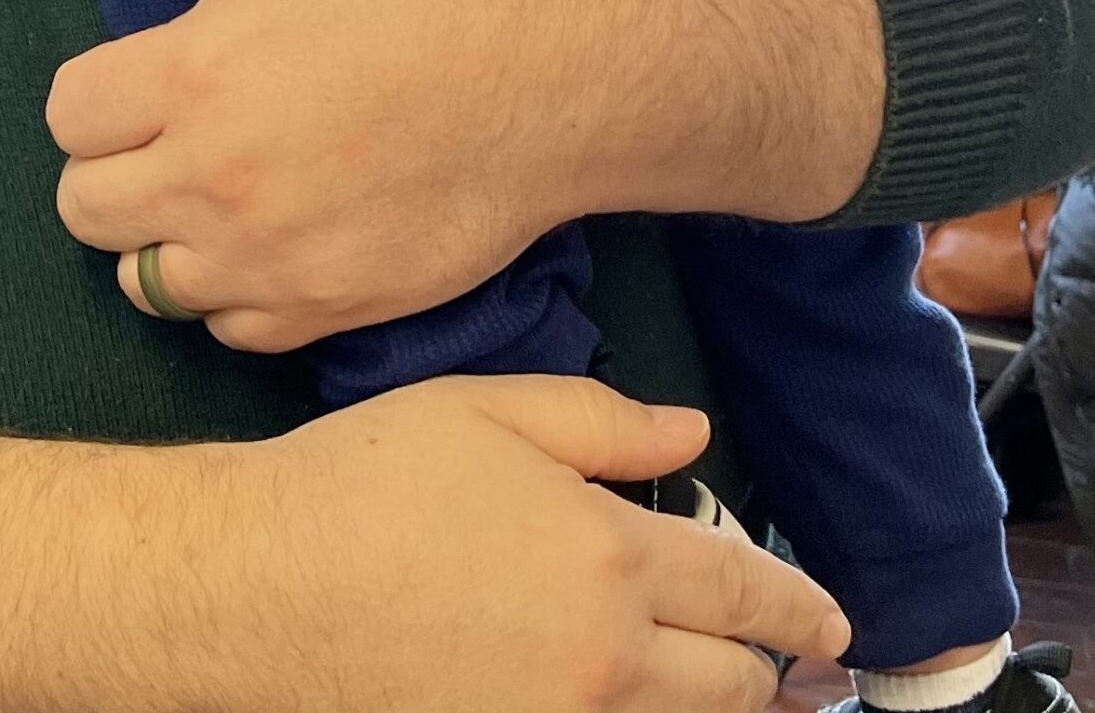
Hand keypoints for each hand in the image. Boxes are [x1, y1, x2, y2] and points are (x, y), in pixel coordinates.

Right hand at [0, 379, 850, 712]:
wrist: (262, 585)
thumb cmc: (365, 480)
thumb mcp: (484, 411)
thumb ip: (601, 422)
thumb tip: (693, 437)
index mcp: (608, 555)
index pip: (742, 589)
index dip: (797, 605)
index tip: (832, 621)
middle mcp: (606, 659)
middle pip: (734, 685)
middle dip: (779, 672)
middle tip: (807, 668)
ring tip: (760, 705)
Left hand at [58, 0, 583, 347]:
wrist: (544, 75)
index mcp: (194, 76)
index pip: (69, 118)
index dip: (97, 94)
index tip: (145, 80)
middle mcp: (213, 180)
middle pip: (86, 208)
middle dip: (114, 168)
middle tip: (171, 137)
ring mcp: (266, 258)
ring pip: (146, 282)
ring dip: (165, 237)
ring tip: (217, 192)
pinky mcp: (323, 309)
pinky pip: (227, 328)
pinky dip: (232, 291)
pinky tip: (270, 237)